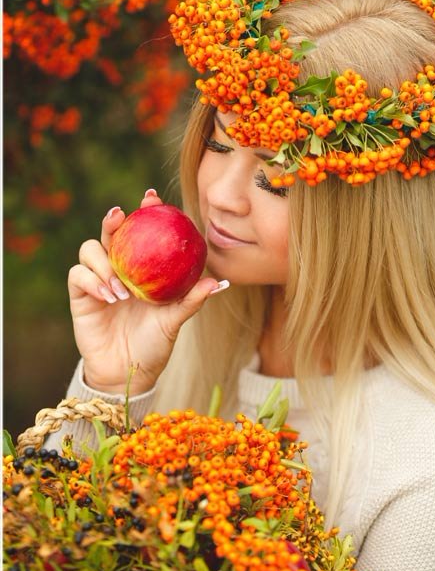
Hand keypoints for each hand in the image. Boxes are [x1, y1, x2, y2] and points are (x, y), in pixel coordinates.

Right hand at [67, 191, 219, 394]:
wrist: (127, 372)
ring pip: (90, 249)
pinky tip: (109, 297)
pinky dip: (93, 281)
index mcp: (141, 269)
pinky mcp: (80, 295)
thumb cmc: (154, 345)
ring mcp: (97, 280)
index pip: (141, 232)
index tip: (151, 198)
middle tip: (120, 216)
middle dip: (113, 219)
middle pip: (110, 232)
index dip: (144, 211)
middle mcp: (118, 269)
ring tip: (121, 288)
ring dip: (104, 262)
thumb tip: (219, 282)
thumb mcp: (174, 321)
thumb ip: (191, 300)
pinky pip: (79, 275)